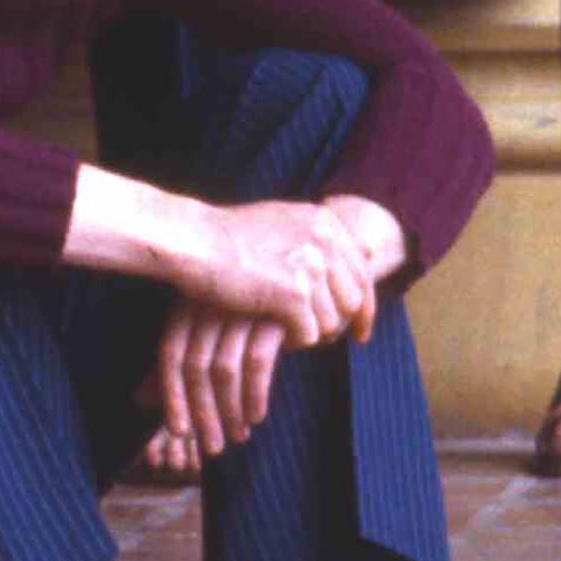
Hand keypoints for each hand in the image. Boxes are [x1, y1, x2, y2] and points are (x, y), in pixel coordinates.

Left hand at [150, 297, 290, 466]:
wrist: (300, 286)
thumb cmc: (250, 317)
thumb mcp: (209, 334)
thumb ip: (179, 363)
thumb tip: (141, 400)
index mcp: (188, 303)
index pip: (171, 354)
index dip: (173, 396)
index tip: (180, 432)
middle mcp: (211, 300)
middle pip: (196, 366)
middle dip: (203, 413)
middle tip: (212, 447)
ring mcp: (242, 305)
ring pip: (225, 369)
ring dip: (230, 411)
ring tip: (237, 437)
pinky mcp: (274, 312)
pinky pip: (258, 362)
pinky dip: (255, 395)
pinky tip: (257, 417)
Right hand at [169, 192, 392, 337]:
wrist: (193, 241)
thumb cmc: (228, 237)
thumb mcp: (282, 222)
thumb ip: (321, 237)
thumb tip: (367, 250)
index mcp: (324, 220)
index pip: (362, 270)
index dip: (364, 306)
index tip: (360, 332)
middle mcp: (324, 238)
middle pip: (353, 299)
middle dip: (341, 324)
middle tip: (322, 340)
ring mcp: (311, 264)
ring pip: (333, 321)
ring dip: (311, 331)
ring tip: (285, 328)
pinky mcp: (294, 292)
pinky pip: (310, 333)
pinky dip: (294, 340)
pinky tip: (274, 331)